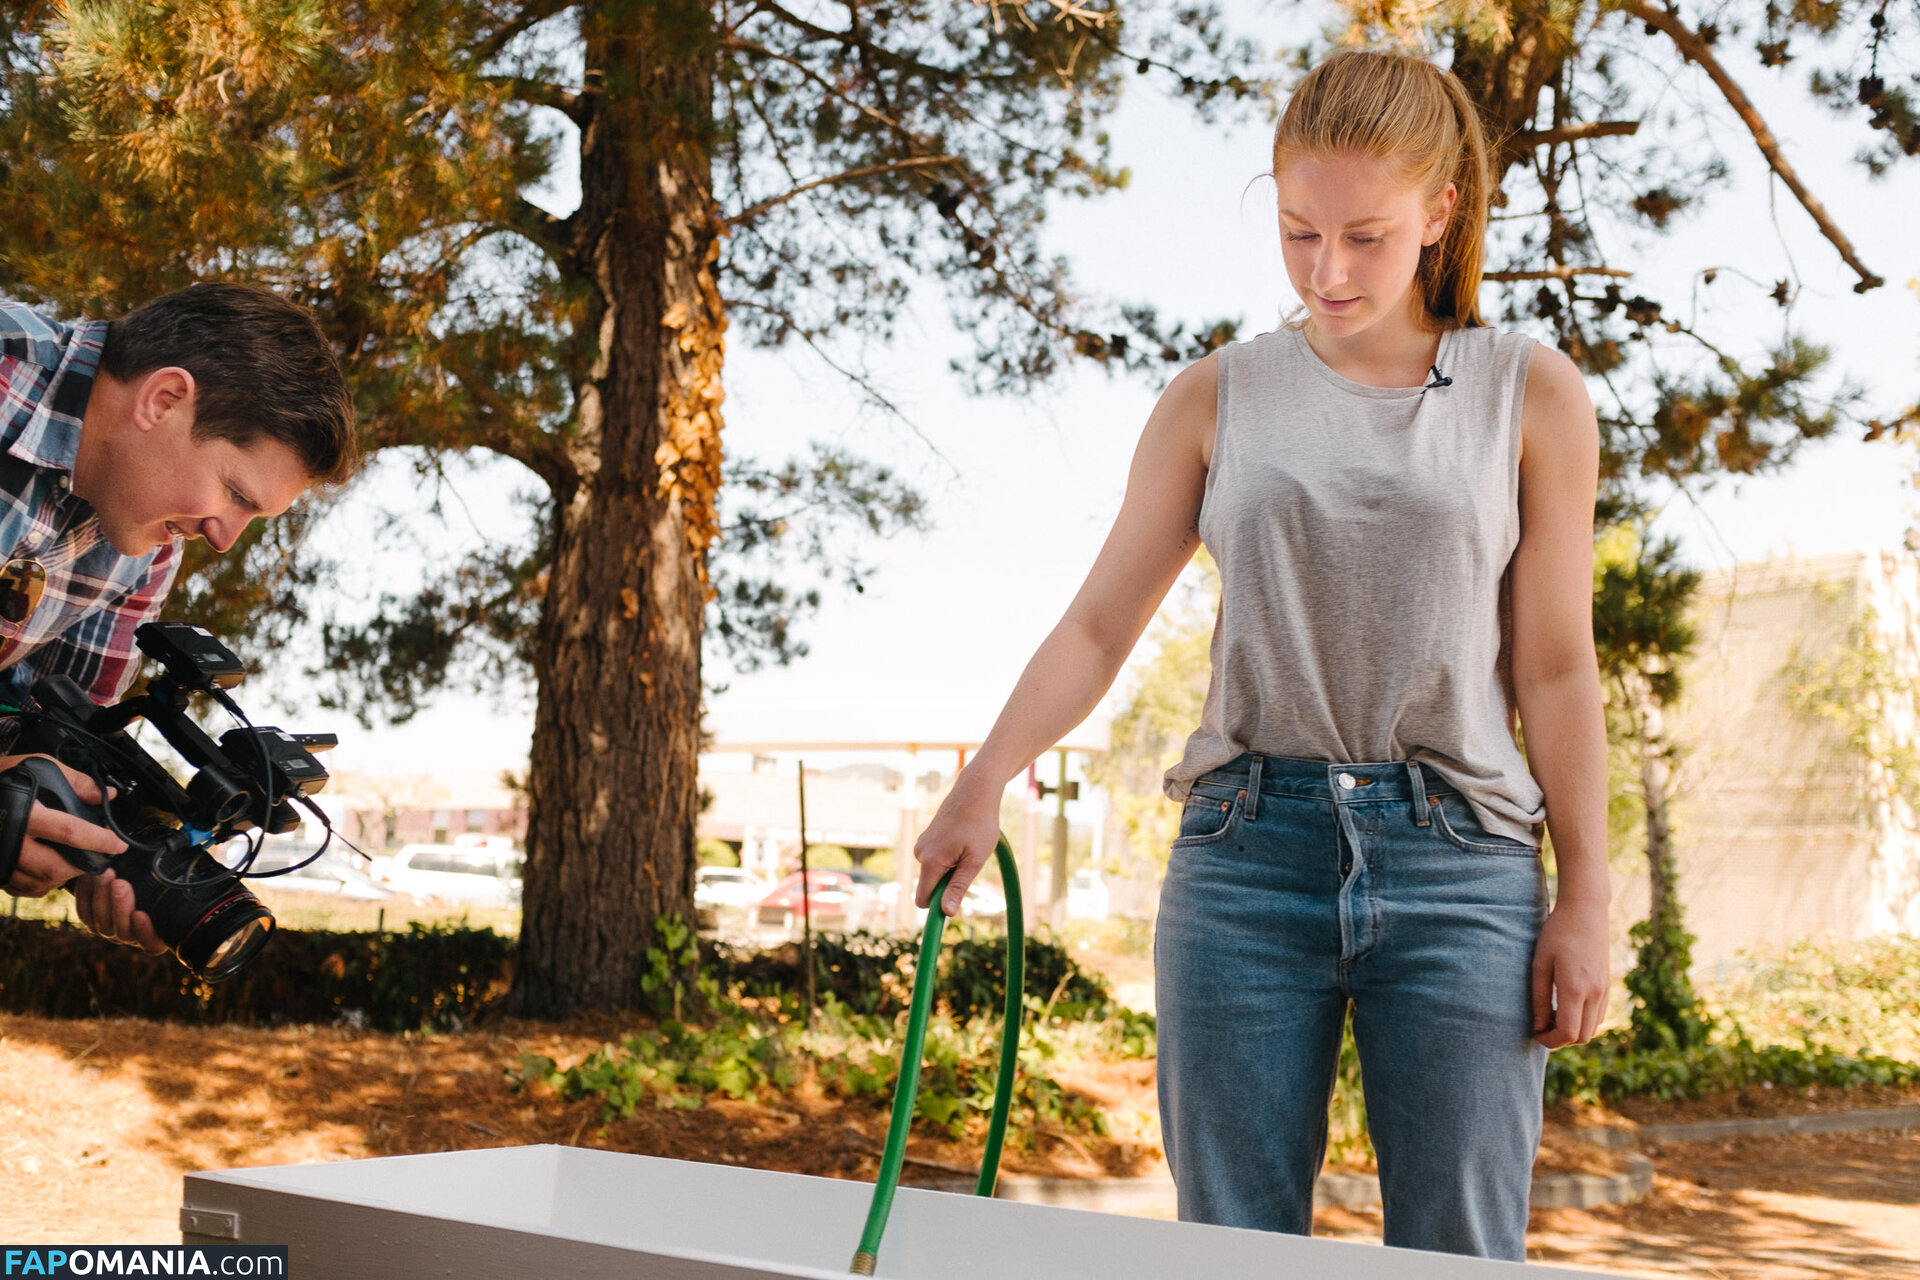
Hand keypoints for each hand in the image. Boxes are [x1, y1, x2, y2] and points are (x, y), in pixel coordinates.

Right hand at [0, 755, 162, 954]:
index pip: (70, 832)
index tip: (119, 845)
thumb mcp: (38, 766)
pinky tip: (48, 869)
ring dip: (61, 877)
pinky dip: (40, 884)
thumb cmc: (2, 777)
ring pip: (38, 882)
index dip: (99, 840)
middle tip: (95, 856)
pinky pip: (21, 888)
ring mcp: (0, 858)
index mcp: (24, 813)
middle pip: (53, 867)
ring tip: (73, 861)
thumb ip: (74, 781)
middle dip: (81, 865)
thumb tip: (104, 794)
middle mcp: (9, 839)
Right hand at [913, 774, 1002, 916]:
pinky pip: (935, 860)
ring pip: (934, 873)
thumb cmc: (980, 825)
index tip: (953, 909)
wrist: (975, 792)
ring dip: (950, 869)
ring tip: (967, 848)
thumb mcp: (974, 860)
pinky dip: (948, 858)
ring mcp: (921, 845)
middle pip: (930, 887)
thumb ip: (958, 887)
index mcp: (931, 862)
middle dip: (948, 884)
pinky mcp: (926, 839)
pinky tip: (961, 840)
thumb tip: (947, 913)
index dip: (937, 907)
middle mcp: (920, 854)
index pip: (923, 900)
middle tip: (970, 864)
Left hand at [1531, 899, 1608, 1047]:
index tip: (1534, 1032)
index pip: (1568, 1033)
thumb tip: (1537, 1026)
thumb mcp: (1540, 963)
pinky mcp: (1608, 986)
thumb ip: (1538, 998)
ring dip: (1573, 1031)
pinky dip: (1583, 1021)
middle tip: (1541, 1026)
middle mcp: (1595, 993)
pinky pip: (1598, 1016)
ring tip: (1551, 1015)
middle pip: (1582, 1037)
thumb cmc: (1557, 933)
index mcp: (1575, 988)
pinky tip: (1566, 1007)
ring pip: (1593, 1029)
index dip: (1549, 1040)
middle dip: (1560, 1039)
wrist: (1586, 911)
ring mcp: (1605, 990)